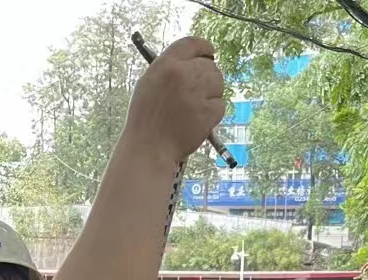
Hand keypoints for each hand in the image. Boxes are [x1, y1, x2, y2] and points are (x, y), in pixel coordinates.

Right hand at [126, 37, 225, 163]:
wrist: (150, 147)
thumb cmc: (147, 119)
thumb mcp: (149, 84)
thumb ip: (170, 70)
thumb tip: (192, 63)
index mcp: (165, 64)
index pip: (192, 44)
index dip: (204, 48)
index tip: (210, 53)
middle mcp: (182, 74)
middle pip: (209, 65)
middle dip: (208, 77)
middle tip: (200, 92)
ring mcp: (196, 93)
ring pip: (218, 83)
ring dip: (212, 94)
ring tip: (195, 108)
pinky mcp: (208, 111)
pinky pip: (220, 105)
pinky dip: (213, 113)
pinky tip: (198, 120)